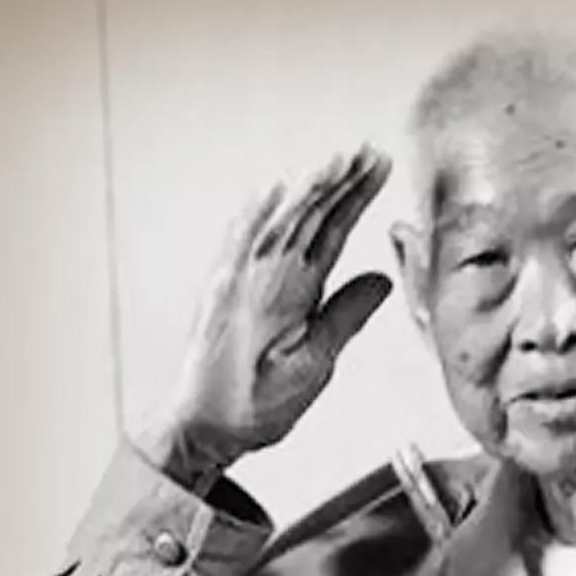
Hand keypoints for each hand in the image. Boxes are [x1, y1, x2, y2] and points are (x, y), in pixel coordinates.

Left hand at [143, 147, 392, 481]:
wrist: (196, 422)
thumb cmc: (251, 405)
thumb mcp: (312, 369)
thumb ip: (344, 318)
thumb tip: (379, 280)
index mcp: (287, 290)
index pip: (331, 230)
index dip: (356, 195)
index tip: (378, 168)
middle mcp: (257, 272)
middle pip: (305, 213)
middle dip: (338, 180)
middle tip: (365, 153)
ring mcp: (234, 274)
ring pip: (276, 217)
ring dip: (306, 188)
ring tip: (331, 164)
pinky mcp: (220, 285)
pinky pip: (241, 233)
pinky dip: (259, 208)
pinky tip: (270, 192)